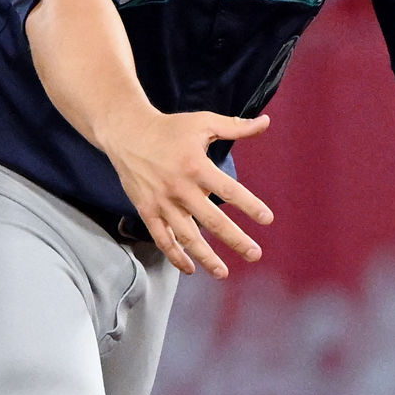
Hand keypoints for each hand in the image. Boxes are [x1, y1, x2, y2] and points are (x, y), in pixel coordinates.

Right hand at [102, 109, 272, 277]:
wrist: (127, 133)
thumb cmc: (170, 128)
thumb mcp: (203, 122)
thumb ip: (236, 126)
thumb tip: (265, 122)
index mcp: (196, 166)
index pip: (229, 190)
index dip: (249, 205)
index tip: (267, 219)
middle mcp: (179, 188)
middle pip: (211, 220)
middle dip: (235, 239)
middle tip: (255, 254)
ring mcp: (162, 202)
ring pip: (186, 237)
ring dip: (206, 257)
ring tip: (224, 273)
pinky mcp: (147, 211)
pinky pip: (162, 239)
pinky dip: (174, 256)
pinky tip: (190, 269)